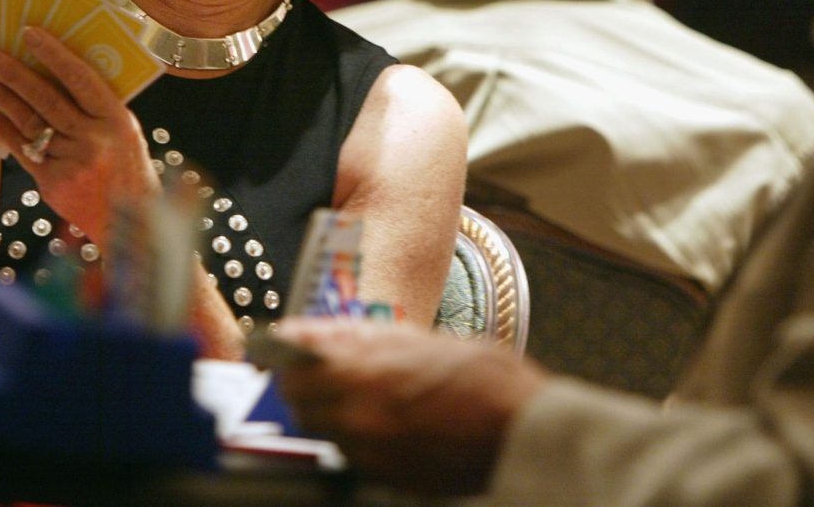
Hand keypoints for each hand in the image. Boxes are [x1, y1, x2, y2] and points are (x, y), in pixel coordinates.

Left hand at [0, 26, 157, 243]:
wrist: (132, 223)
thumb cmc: (126, 169)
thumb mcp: (124, 133)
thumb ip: (96, 110)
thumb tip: (55, 75)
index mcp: (117, 119)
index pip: (81, 79)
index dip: (54, 54)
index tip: (29, 33)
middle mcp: (95, 139)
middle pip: (48, 100)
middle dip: (15, 74)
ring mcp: (73, 162)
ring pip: (31, 123)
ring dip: (4, 99)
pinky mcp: (54, 183)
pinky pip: (24, 151)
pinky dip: (5, 132)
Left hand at [274, 319, 548, 495]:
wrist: (523, 431)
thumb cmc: (482, 378)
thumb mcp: (418, 339)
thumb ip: (357, 339)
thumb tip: (311, 334)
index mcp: (362, 378)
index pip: (293, 373)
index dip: (291, 360)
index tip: (294, 351)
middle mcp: (358, 422)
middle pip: (303, 407)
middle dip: (310, 387)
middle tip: (332, 369)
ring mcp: (372, 456)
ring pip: (327, 432)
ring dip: (334, 410)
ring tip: (368, 392)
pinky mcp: (388, 479)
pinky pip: (354, 455)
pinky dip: (360, 435)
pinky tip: (390, 419)